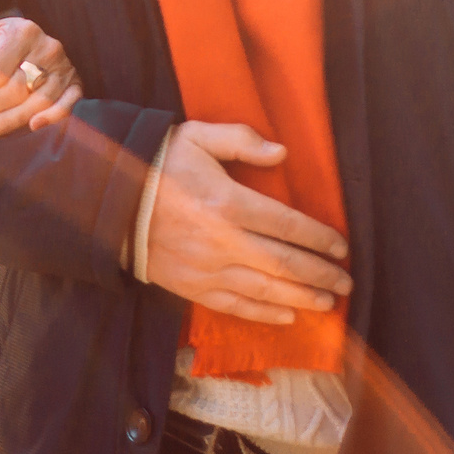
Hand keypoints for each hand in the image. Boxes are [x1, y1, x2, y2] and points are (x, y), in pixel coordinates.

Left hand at [0, 16, 83, 139]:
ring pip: (35, 103)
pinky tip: (33, 127)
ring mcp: (64, 67)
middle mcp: (47, 48)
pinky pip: (67, 104)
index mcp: (22, 32)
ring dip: (6, 122)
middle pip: (14, 90)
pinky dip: (53, 116)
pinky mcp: (75, 84)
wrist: (29, 42)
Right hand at [142, 122, 349, 324]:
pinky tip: (287, 316)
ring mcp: (206, 269)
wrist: (108, 202)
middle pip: (284, 264)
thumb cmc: (157, 164)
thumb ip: (240, 141)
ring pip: (265, 291)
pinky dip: (264, 314)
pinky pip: (234, 307)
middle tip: (346, 281)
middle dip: (320, 274)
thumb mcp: (196, 137)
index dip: (319, 237)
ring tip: (328, 302)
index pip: (287, 225)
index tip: (341, 246)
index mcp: (228, 203)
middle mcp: (222, 242)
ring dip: (302, 298)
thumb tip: (281, 153)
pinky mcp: (191, 287)